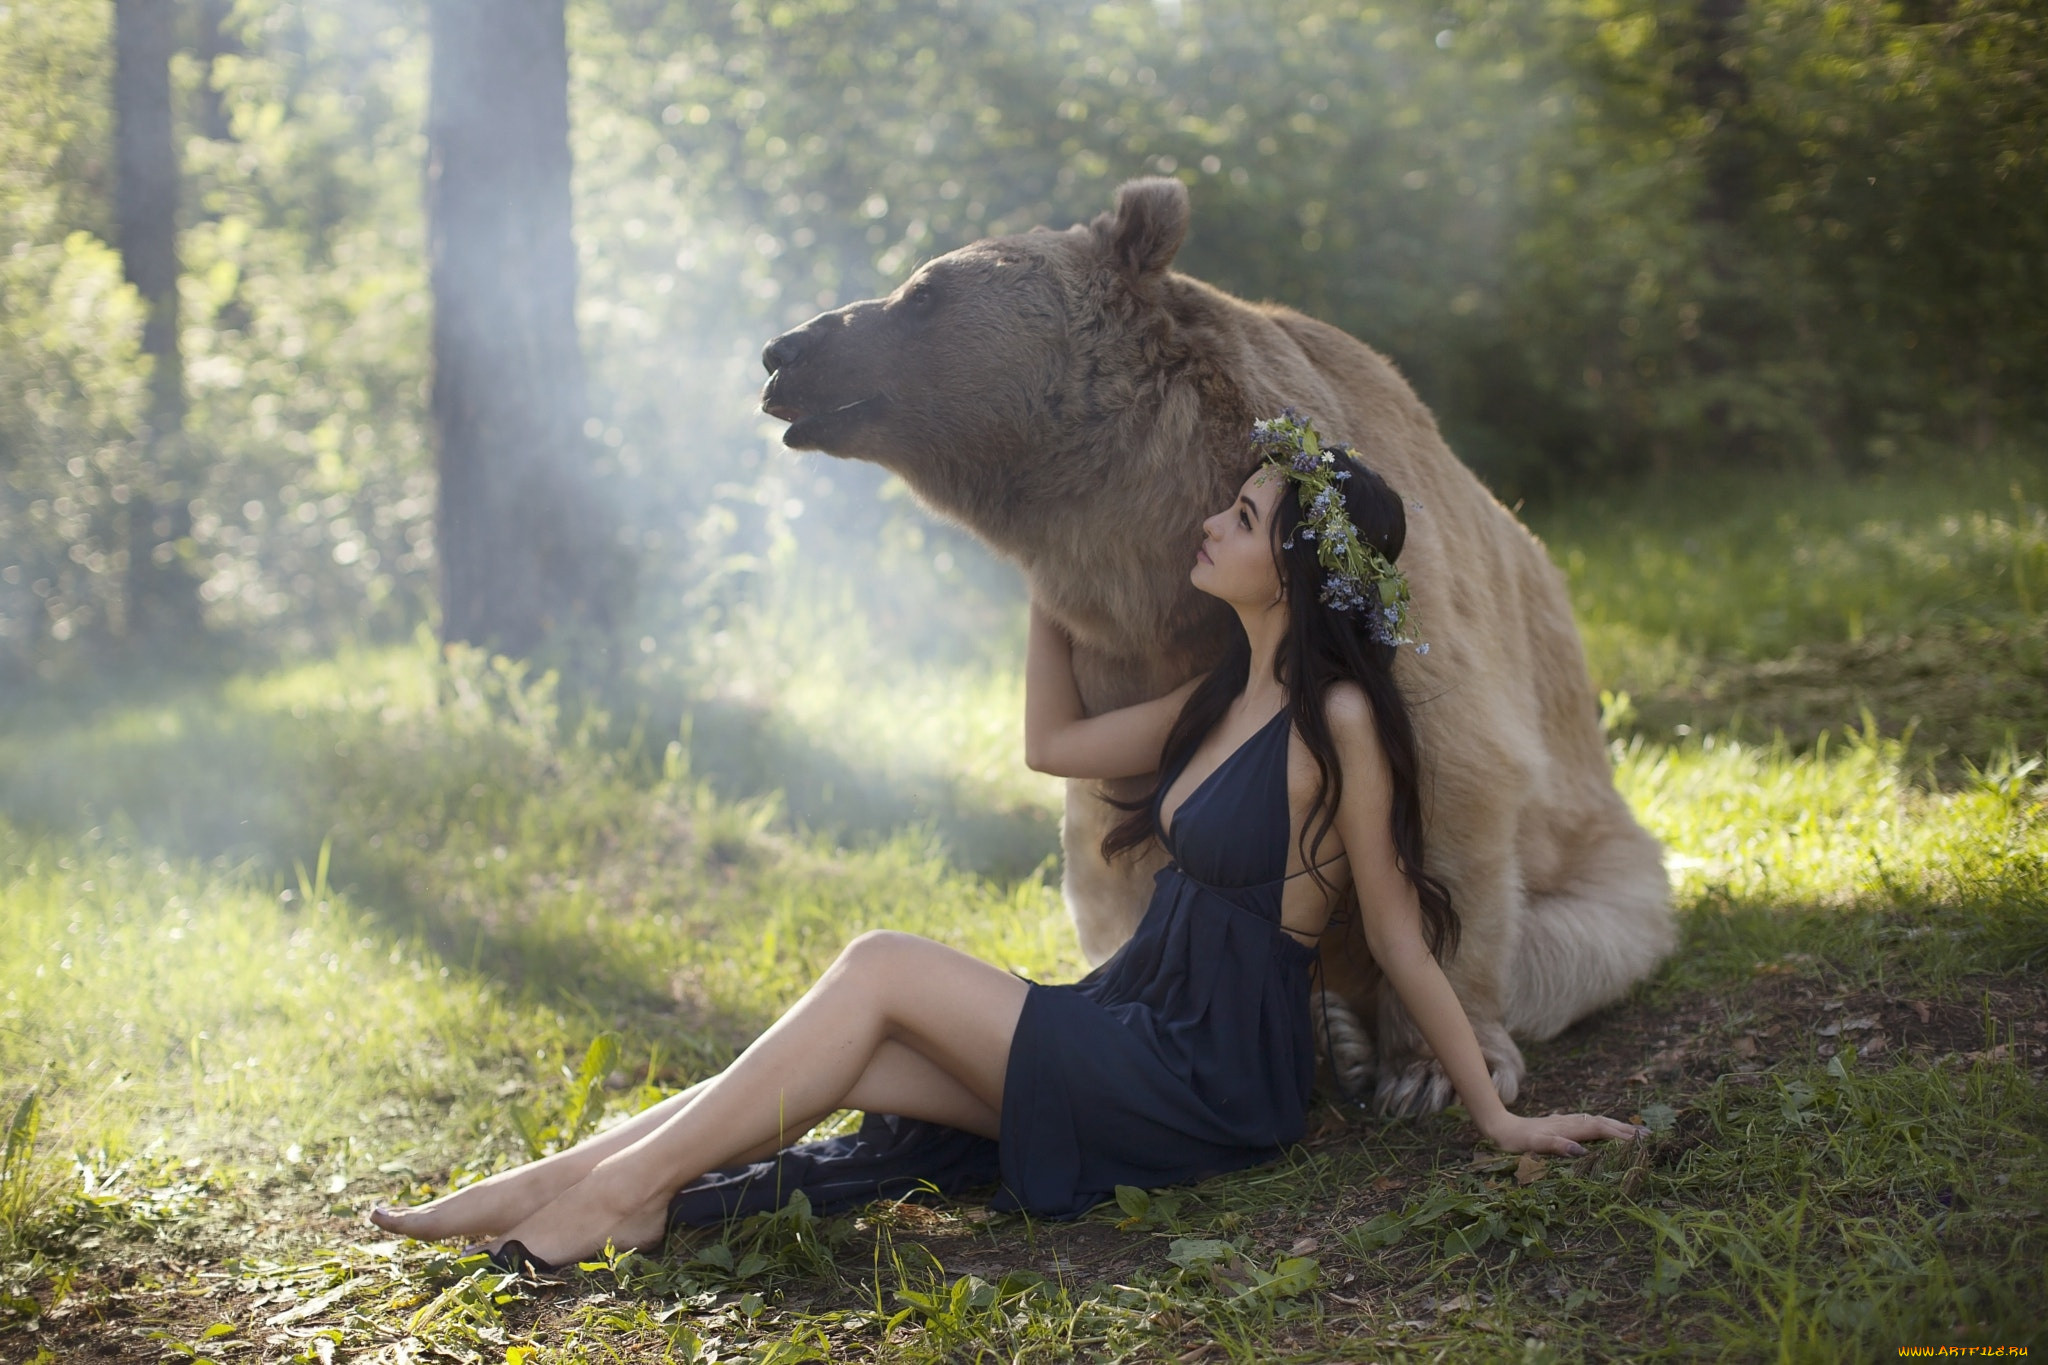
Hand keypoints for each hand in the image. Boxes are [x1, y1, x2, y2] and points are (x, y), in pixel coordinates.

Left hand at [1483, 1111, 1648, 1157]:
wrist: (1498, 1126)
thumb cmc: (1515, 1141)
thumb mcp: (1532, 1146)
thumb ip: (1556, 1146)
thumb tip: (1581, 1151)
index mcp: (1567, 1128)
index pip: (1600, 1130)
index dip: (1620, 1136)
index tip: (1641, 1142)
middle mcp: (1570, 1122)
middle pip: (1603, 1122)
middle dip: (1626, 1129)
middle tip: (1649, 1136)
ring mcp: (1565, 1121)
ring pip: (1597, 1121)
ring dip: (1617, 1125)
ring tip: (1636, 1131)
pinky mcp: (1560, 1123)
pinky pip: (1588, 1122)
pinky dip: (1603, 1125)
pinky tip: (1605, 1127)